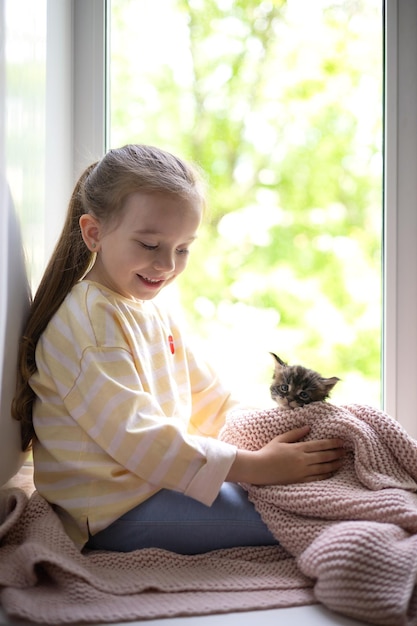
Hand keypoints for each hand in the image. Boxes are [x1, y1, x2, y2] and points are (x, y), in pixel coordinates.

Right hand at [227, 425, 344, 485]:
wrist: (259, 469)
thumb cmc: (268, 452)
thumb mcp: (280, 439)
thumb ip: (295, 433)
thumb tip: (308, 427)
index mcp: (298, 448)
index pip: (320, 445)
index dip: (332, 443)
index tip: (341, 441)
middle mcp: (303, 460)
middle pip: (325, 456)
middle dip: (336, 453)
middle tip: (345, 451)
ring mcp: (302, 471)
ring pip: (323, 468)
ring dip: (334, 464)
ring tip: (342, 461)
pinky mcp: (300, 480)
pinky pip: (317, 478)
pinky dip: (326, 475)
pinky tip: (332, 472)